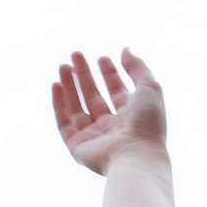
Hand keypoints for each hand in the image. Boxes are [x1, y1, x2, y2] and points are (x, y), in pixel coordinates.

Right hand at [51, 47, 167, 175]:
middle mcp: (112, 128)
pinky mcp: (78, 147)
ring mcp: (94, 138)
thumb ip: (138, 67)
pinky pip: (64, 123)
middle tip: (76, 55)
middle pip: (95, 98)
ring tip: (63, 66)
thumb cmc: (147, 124)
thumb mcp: (149, 88)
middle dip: (85, 76)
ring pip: (77, 108)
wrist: (136, 156)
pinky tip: (56, 84)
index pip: (117, 92)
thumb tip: (125, 50)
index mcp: (131, 117)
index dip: (110, 74)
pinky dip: (59, 104)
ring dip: (70, 86)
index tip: (102, 58)